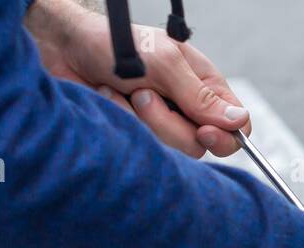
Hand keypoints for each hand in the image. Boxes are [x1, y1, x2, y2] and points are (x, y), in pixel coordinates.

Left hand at [26, 0, 249, 157]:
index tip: (202, 130)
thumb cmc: (115, 43)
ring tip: (124, 90)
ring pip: (172, 148)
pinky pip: (143, 146)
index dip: (225, 136)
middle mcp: (188, 108)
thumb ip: (201, 96)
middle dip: (168, 121)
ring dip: (143, 119)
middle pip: (202, 144)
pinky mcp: (139, 135)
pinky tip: (109, 98)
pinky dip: (122, 120)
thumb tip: (240, 122)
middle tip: (143, 93)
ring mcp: (163, 123)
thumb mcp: (165, 63)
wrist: (63, 47)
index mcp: (204, 86)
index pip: (236, 127)